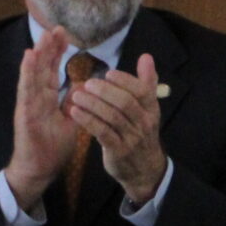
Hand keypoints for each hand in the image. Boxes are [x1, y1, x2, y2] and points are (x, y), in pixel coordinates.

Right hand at [2, 26, 77, 202]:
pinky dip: (27, 73)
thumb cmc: (52, 146)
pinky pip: (26, 90)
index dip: (57, 53)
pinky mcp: (24, 114)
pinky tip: (29, 58)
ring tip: (42, 37)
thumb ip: (73, 103)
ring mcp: (28, 104)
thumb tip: (83, 88)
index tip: (65, 35)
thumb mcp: (69, 121)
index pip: (52, 70)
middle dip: (48, 47)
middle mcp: (36, 97)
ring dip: (37, 55)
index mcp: (46, 98)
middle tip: (56, 27)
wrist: (39, 169)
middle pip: (42, 68)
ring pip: (32, 75)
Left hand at [69, 51, 168, 201]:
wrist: (144, 169)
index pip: (142, 91)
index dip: (124, 80)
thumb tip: (146, 57)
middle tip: (88, 83)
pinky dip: (88, 121)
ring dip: (92, 104)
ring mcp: (131, 137)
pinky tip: (74, 112)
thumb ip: (146, 83)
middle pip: (125, 102)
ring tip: (76, 95)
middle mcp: (144, 123)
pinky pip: (102, 132)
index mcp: (151, 109)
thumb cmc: (140, 133)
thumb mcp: (147, 109)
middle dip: (105, 91)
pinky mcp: (118, 150)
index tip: (107, 73)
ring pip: (112, 117)